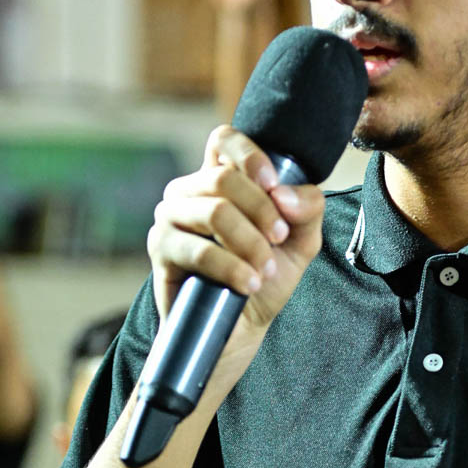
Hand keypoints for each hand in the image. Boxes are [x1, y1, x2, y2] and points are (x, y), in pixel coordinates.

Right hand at [148, 126, 324, 339]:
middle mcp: (190, 191)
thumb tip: (286, 195)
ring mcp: (170, 217)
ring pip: (214, 211)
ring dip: (250, 242)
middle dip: (261, 210)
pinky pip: (197, 249)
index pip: (224, 140)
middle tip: (279, 239)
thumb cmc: (265, 276)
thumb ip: (307, 209)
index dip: (250, 155)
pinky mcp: (161, 250)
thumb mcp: (300, 241)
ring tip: (265, 270)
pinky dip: (231, 267)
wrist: (241, 327)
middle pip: (223, 177)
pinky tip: (249, 284)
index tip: (275, 187)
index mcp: (220, 177)